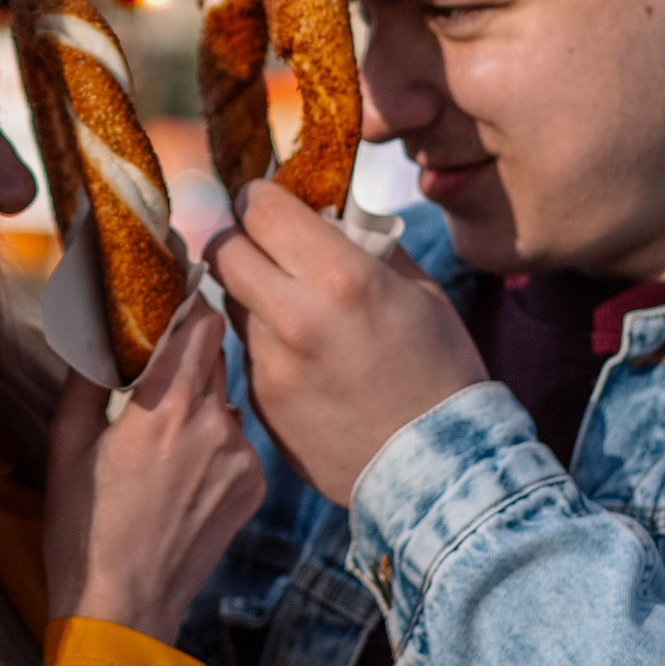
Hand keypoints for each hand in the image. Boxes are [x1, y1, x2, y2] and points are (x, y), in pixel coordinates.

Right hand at [43, 290, 266, 641]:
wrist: (124, 607)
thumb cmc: (82, 529)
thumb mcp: (66, 444)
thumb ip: (85, 375)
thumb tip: (90, 326)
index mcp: (164, 407)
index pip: (200, 320)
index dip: (187, 302)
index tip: (170, 296)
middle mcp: (213, 424)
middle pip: (215, 353)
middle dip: (188, 351)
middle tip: (157, 365)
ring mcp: (241, 458)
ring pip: (226, 398)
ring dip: (200, 401)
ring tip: (163, 438)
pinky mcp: (254, 487)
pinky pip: (238, 441)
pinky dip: (215, 443)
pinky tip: (182, 474)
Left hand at [208, 184, 485, 506]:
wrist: (437, 467)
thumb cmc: (441, 371)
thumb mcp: (420, 291)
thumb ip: (366, 245)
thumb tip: (328, 215)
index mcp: (340, 278)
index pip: (261, 209)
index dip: (259, 197)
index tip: (266, 200)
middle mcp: (294, 316)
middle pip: (223, 250)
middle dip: (238, 239)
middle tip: (261, 244)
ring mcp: (271, 363)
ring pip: (231, 301)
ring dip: (251, 292)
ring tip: (293, 307)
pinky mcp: (261, 401)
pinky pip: (246, 350)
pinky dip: (265, 341)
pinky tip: (304, 357)